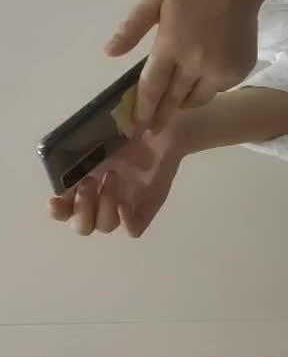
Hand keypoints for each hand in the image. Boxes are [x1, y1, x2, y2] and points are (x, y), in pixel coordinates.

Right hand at [48, 120, 184, 238]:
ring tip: (114, 175)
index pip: (62, 210)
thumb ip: (84, 145)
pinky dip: (126, 220)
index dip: (57, 210)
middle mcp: (101, 198)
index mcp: (83, 182)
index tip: (55, 199)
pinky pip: (133, 230)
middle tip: (90, 180)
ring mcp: (124, 205)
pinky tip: (127, 202)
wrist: (164, 128)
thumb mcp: (102, 131)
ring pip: (104, 226)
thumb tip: (72, 157)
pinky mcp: (146, 208)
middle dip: (82, 207)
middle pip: (82, 226)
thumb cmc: (130, 126)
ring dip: (104, 204)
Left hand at [105, 0, 264, 131]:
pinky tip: (204, 70)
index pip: (153, 88)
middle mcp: (197, 64)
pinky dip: (207, 86)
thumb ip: (131, 27)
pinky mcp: (239, 71)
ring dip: (184, 100)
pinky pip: (218, 88)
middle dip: (161, 116)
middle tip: (152, 128)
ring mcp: (221, 70)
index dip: (143, 111)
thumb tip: (108, 53)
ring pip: (197, 99)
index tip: (136, 127)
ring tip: (177, 96)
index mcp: (172, 45)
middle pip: (174, 101)